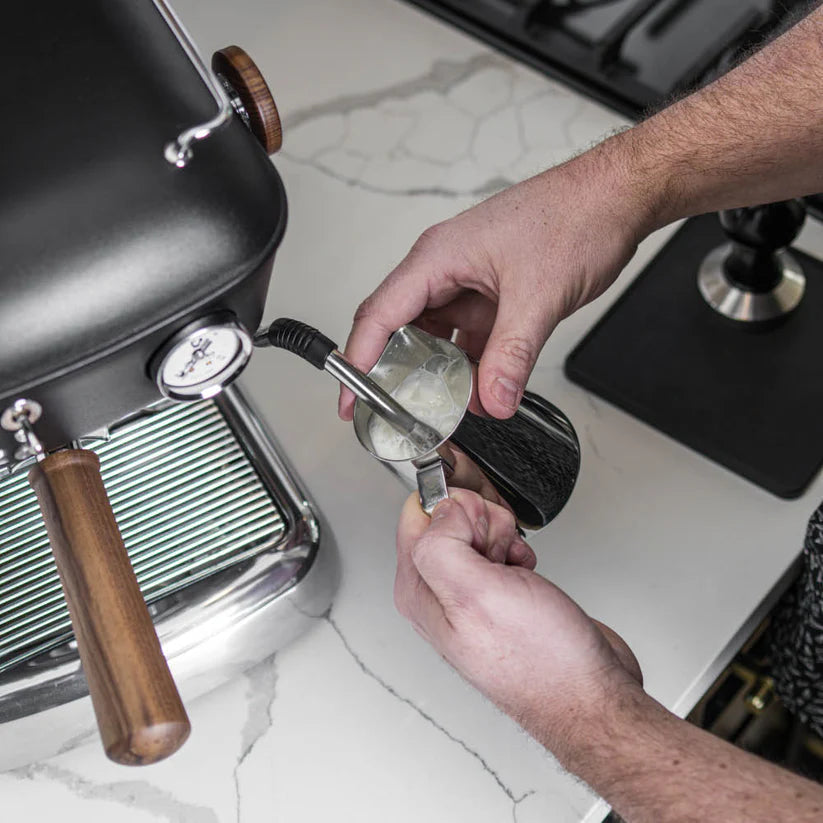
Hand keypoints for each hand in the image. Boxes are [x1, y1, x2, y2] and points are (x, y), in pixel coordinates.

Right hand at [341, 139, 654, 420]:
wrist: (617, 198)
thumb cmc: (575, 216)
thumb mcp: (538, 296)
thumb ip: (511, 356)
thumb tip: (493, 401)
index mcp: (437, 258)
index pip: (379, 316)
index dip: (358, 363)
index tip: (352, 401)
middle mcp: (444, 269)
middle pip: (400, 330)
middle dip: (398, 375)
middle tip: (398, 413)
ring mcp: (468, 281)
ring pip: (436, 338)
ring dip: (441, 373)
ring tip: (447, 407)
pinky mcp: (491, 294)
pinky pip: (467, 337)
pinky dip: (471, 365)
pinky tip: (482, 389)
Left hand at [394, 489, 642, 753]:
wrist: (587, 693)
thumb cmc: (537, 660)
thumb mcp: (476, 594)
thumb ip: (442, 545)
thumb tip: (440, 509)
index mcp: (418, 590)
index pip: (417, 515)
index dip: (454, 508)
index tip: (478, 525)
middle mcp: (437, 593)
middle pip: (449, 518)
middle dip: (483, 523)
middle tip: (499, 553)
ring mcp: (468, 594)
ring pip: (476, 530)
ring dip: (503, 537)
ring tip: (514, 566)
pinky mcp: (497, 594)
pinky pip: (499, 548)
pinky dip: (517, 550)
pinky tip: (525, 571)